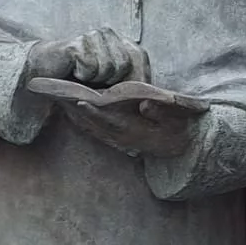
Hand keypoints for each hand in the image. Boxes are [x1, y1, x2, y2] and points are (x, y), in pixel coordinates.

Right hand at [27, 27, 145, 87]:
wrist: (42, 69)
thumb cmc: (77, 79)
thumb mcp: (107, 83)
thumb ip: (127, 86)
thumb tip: (147, 103)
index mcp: (119, 41)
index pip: (140, 57)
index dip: (135, 79)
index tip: (121, 92)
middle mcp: (107, 34)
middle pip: (124, 65)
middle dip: (110, 81)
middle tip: (93, 82)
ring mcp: (92, 36)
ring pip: (108, 67)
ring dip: (93, 80)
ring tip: (81, 76)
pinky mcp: (77, 43)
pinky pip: (90, 68)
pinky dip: (81, 76)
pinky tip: (72, 71)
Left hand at [61, 99, 199, 159]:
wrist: (186, 147)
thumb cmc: (182, 128)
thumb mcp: (179, 119)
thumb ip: (163, 112)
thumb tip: (146, 105)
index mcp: (135, 131)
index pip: (111, 120)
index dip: (94, 111)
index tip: (80, 100)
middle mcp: (123, 137)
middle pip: (94, 123)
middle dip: (76, 111)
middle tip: (59, 97)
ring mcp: (119, 140)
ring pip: (92, 128)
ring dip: (76, 116)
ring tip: (59, 100)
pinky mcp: (118, 139)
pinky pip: (95, 131)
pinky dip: (83, 122)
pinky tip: (73, 112)